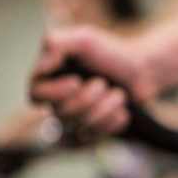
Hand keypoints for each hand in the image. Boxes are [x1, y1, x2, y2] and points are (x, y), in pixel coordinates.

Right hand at [29, 26, 156, 134]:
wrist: (142, 70)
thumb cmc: (110, 52)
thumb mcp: (83, 39)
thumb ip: (56, 44)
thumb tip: (40, 68)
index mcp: (50, 77)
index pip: (36, 95)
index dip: (54, 93)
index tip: (76, 81)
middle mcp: (58, 100)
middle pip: (61, 114)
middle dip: (88, 98)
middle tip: (104, 82)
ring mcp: (75, 118)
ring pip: (80, 126)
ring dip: (105, 108)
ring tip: (118, 94)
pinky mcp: (92, 131)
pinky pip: (95, 138)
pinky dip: (111, 122)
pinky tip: (122, 111)